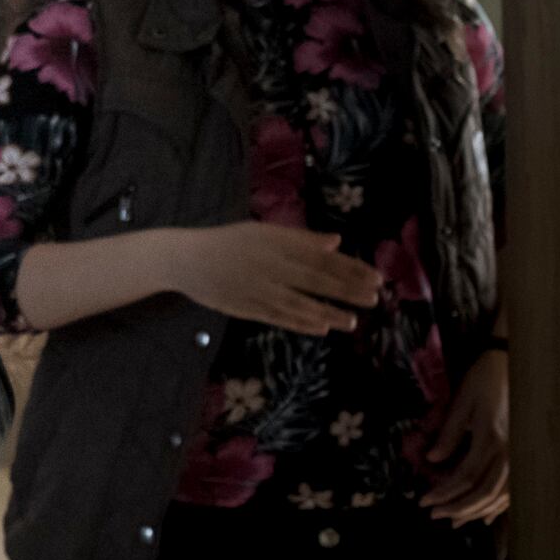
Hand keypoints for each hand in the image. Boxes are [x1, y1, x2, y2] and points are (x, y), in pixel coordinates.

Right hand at [168, 222, 381, 333]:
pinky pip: (278, 317)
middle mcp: (269, 265)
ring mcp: (257, 288)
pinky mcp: (246, 307)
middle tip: (374, 298)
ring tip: (353, 321)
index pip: (320, 256)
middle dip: (346, 290)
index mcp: (275, 243)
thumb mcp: (262, 231)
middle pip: (314, 279)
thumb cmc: (228, 242)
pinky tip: (321, 328)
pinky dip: (301, 323)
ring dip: (328, 312)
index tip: (375, 277)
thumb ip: (299, 239)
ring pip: (299, 303)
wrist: (184, 259)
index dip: (349, 268)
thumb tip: (335, 243)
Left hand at [420, 347, 508, 524]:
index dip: (443, 492)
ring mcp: (520, 454)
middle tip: (434, 515)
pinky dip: (499, 505)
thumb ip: (449, 433)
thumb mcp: (461, 402)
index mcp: (490, 438)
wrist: (513, 364)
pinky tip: (486, 515)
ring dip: (476, 510)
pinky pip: (513, 487)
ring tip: (454, 519)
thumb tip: (432, 460)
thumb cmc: (483, 379)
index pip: (464, 477)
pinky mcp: (523, 453)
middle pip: (484, 492)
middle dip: (457, 507)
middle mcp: (509, 452)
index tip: (423, 502)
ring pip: (500, 495)